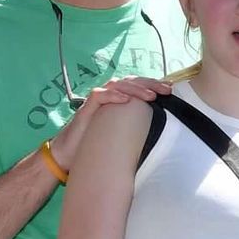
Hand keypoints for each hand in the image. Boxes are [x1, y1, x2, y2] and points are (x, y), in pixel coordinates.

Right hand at [49, 73, 171, 169]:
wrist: (68, 156)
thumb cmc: (95, 146)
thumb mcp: (122, 137)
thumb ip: (136, 131)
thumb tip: (161, 137)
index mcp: (117, 101)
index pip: (137, 87)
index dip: (153, 85)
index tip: (170, 90)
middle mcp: (108, 98)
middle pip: (130, 82)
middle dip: (150, 84)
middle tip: (166, 90)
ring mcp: (96, 102)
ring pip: (117, 85)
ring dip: (135, 89)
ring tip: (151, 96)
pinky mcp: (85, 109)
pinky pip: (99, 96)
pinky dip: (113, 95)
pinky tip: (126, 99)